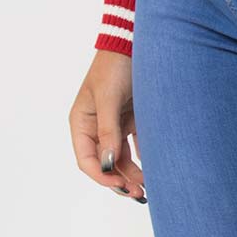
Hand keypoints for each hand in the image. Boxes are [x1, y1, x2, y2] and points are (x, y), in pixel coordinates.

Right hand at [68, 50, 145, 201]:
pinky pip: (136, 146)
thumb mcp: (108, 98)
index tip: (121, 184)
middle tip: (139, 194)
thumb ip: (108, 131)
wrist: (134, 41)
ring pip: (122, 158)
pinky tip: (154, 168)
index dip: (102, 176)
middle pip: (105, 163)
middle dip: (120, 180)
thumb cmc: (115, 65)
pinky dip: (143, 159)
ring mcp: (115, 124)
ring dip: (133, 174)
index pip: (86, 160)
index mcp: (81, 122)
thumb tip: (109, 165)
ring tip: (148, 186)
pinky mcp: (132, 119)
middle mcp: (96, 126)